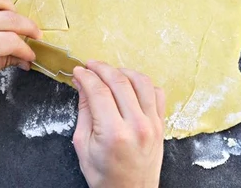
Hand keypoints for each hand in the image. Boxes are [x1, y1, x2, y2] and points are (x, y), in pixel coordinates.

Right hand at [72, 61, 164, 187]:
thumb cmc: (104, 175)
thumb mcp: (83, 146)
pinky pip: (156, 93)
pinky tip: (130, 85)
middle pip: (119, 81)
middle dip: (102, 68)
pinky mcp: (161, 124)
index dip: (86, 76)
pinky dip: (143, 84)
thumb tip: (82, 83)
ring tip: (110, 72)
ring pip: (141, 81)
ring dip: (123, 71)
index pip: (98, 91)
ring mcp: (153, 123)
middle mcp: (137, 125)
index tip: (79, 71)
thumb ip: (84, 111)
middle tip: (91, 65)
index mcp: (114, 133)